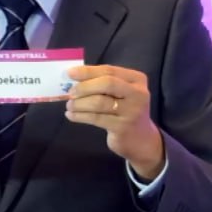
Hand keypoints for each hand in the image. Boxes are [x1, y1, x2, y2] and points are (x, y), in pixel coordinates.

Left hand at [65, 65, 164, 179]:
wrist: (141, 140)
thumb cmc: (126, 111)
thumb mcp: (121, 93)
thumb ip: (103, 82)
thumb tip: (74, 77)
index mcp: (137, 79)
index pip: (109, 71)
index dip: (88, 71)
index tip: (69, 73)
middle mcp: (138, 93)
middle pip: (107, 84)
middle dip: (84, 87)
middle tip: (70, 92)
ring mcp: (131, 111)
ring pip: (99, 102)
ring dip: (79, 103)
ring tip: (69, 105)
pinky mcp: (122, 127)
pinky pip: (96, 118)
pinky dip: (80, 116)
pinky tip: (71, 115)